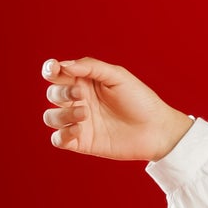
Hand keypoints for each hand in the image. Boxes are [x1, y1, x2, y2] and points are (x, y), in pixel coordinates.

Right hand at [40, 56, 194, 162]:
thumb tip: (64, 65)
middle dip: (61, 93)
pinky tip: (79, 130)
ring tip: (84, 114)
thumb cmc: (140, 100)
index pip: (57, 74)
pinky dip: (62, 135)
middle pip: (52, 94)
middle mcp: (78, 101)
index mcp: (84, 82)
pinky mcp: (82, 142)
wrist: (157, 130)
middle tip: (81, 94)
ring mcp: (79, 122)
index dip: (50, 70)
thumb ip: (91, 67)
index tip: (55, 70)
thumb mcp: (118, 76)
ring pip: (50, 117)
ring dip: (61, 114)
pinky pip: (58, 140)